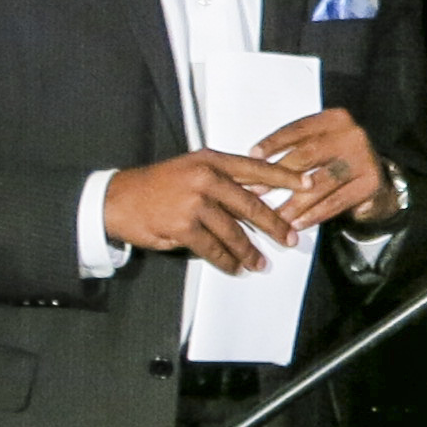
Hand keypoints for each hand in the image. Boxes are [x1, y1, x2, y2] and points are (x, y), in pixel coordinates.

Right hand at [101, 148, 301, 273]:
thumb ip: (223, 180)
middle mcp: (206, 177)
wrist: (118, 198)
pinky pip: (213, 248)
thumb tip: (260, 194)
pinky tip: (234, 267)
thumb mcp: (192, 170)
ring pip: (234, 231)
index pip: (256, 167)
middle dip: (275, 224)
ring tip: (261, 263)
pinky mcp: (183, 226)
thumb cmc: (158, 185)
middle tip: (290, 238)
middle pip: (251, 203)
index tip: (308, 184)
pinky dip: (226, 261)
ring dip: (250, 251)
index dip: (285, 176)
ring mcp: (194, 202)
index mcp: (211, 160)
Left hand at [255, 107, 396, 230]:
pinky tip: (298, 223)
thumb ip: (296, 149)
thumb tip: (256, 164)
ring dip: (294, 202)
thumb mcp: (321, 147)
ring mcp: (364, 159)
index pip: (299, 129)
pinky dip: (314, 214)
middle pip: (307, 155)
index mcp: (336, 119)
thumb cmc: (340, 163)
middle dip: (278, 175)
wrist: (380, 182)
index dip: (274, 143)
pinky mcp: (370, 183)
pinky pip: (336, 201)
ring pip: (320, 182)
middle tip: (256, 191)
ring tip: (275, 215)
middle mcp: (352, 135)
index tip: (252, 156)